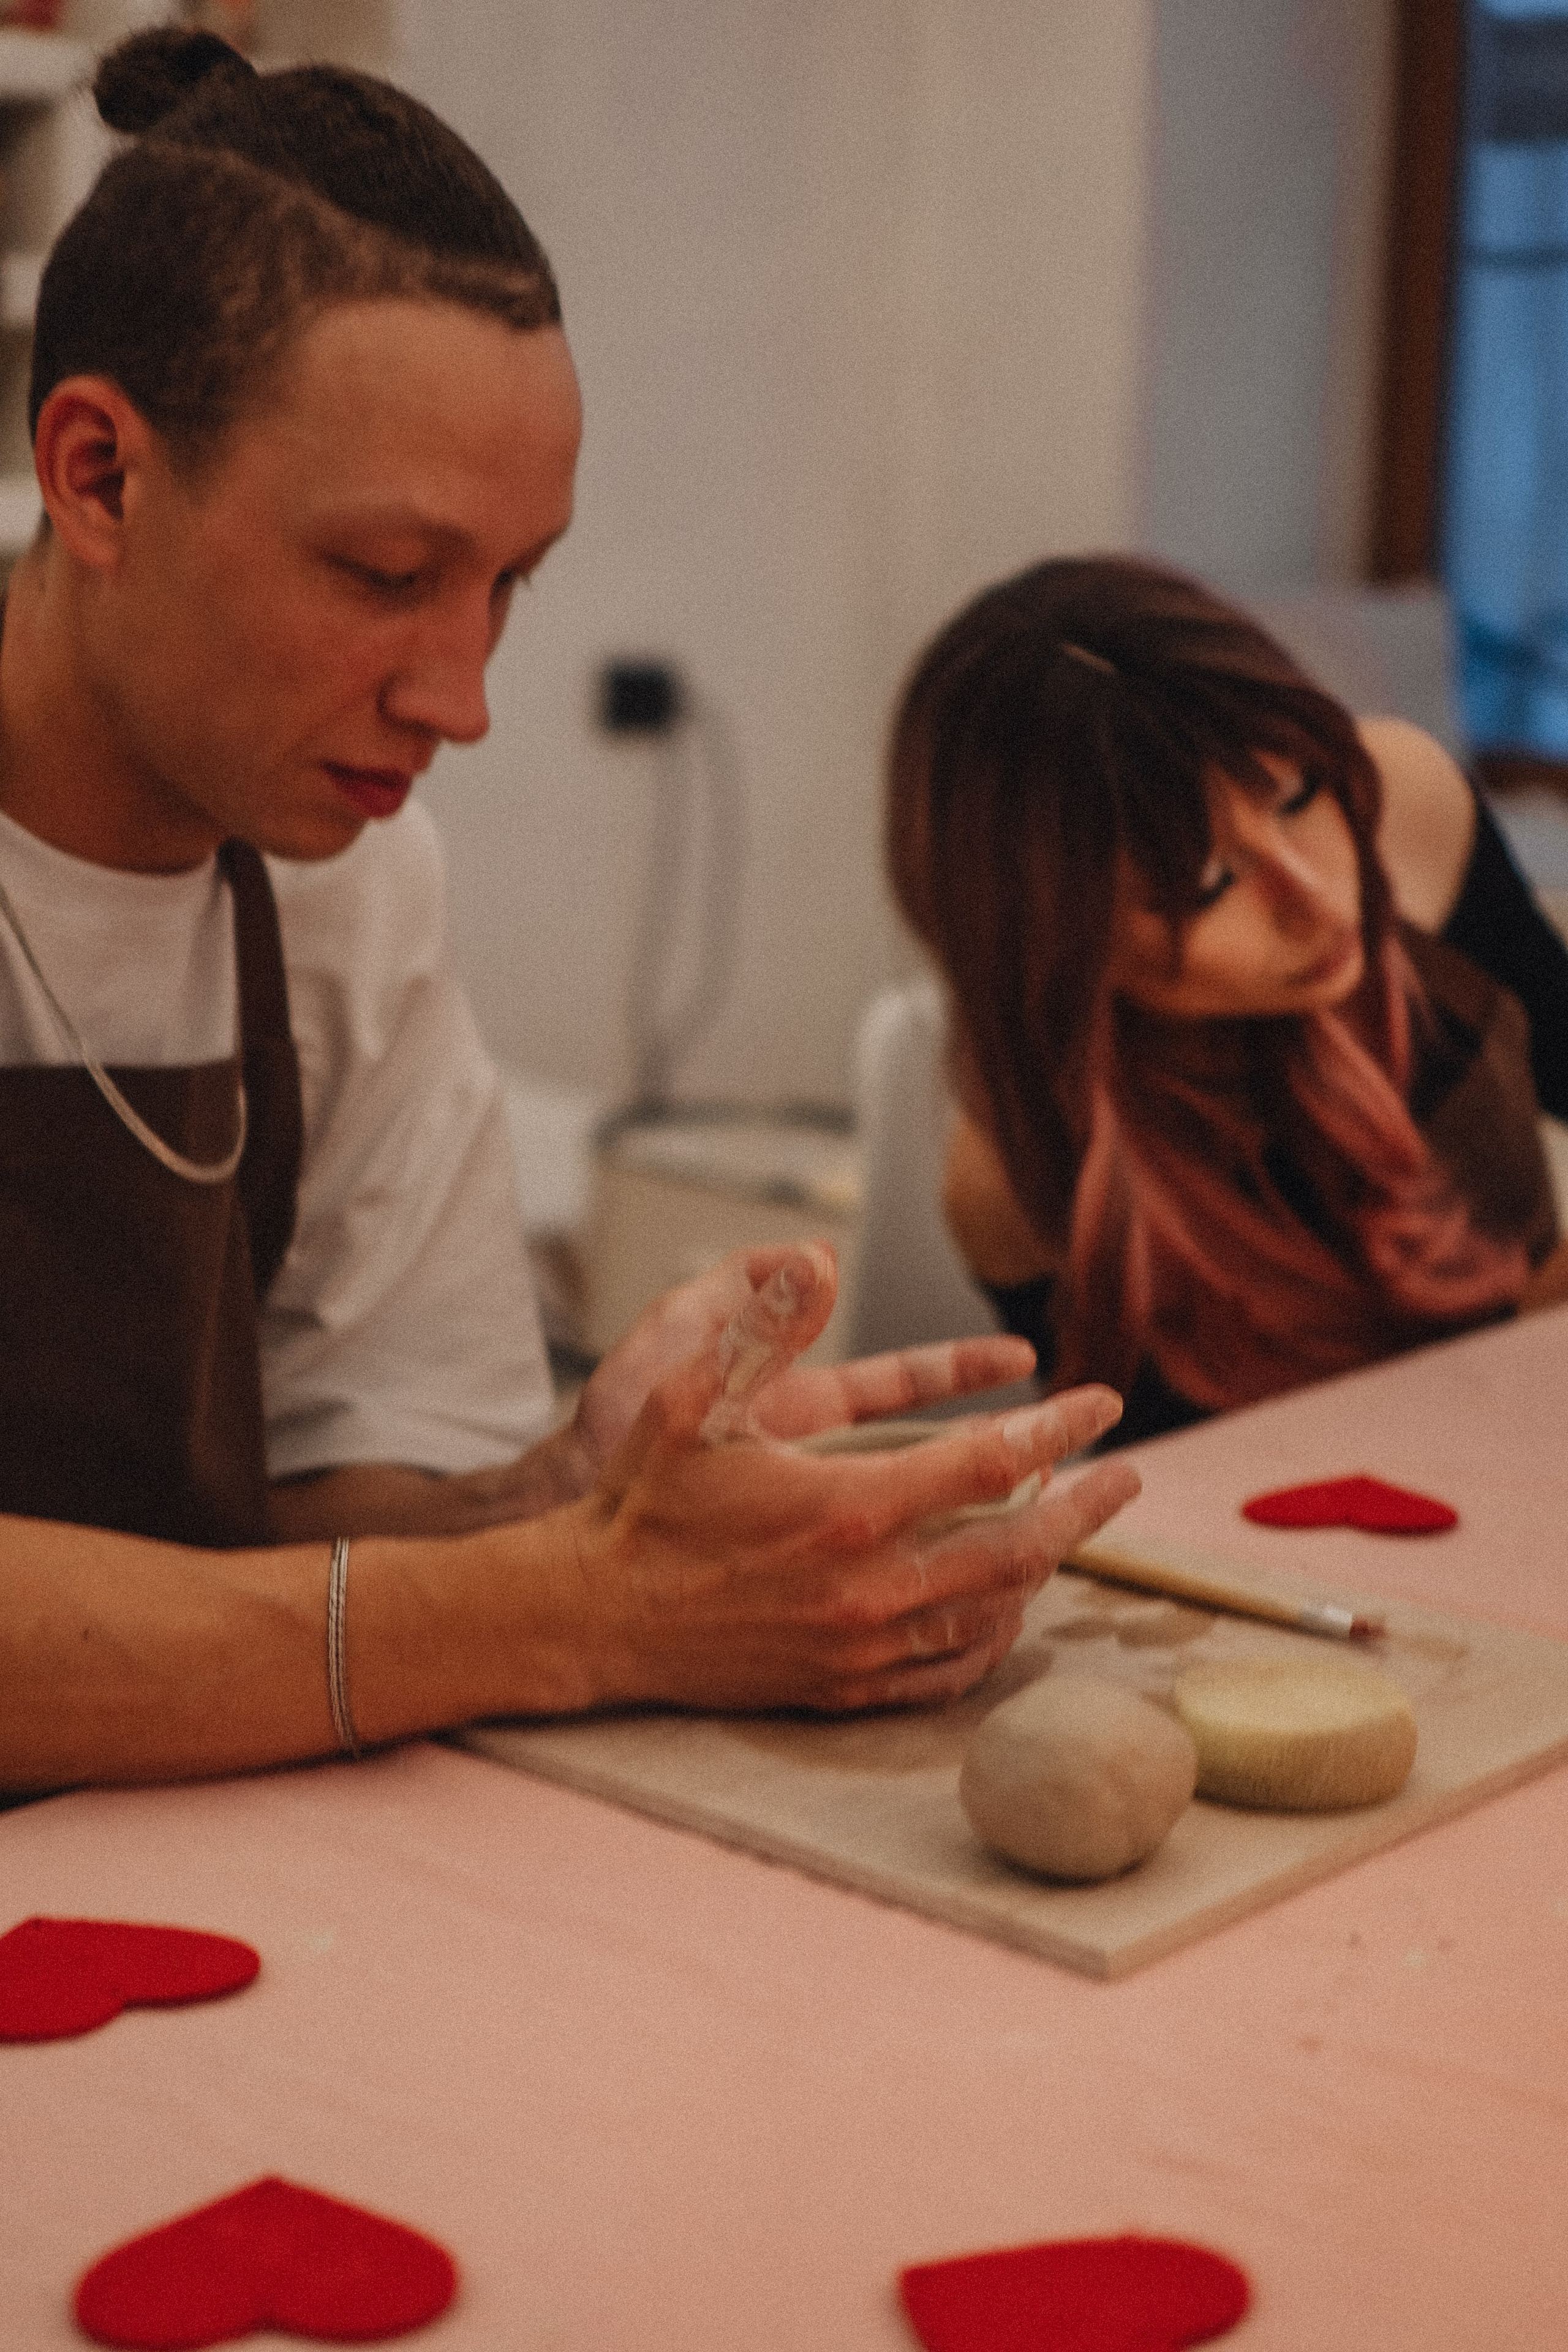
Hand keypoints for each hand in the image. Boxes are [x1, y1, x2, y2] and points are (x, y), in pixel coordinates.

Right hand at [540, 1244, 1139, 1714]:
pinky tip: (1002, 1606)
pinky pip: (949, 1671)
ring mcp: (862, 1646)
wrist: (590, 1611)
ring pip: (994, 1612)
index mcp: (849, 1507)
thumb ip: (761, 1325)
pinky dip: (993, 1634)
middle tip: (1126, 1479)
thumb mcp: (693, 1398)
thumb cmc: (643, 1500)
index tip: (1102, 1407)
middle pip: (1021, 1547)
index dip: (1059, 1431)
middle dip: (1087, 1509)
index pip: (993, 1465)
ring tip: (1065, 1529)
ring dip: (1043, 1567)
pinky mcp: (843, 1687)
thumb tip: (815, 1253)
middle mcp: (870, 1586)